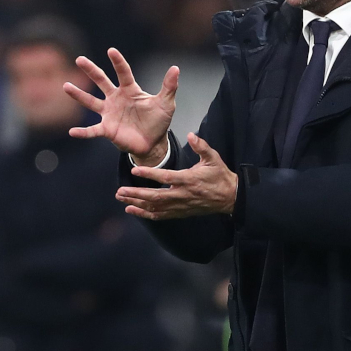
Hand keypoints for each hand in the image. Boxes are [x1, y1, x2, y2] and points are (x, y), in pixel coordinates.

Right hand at [65, 47, 177, 162]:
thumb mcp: (166, 104)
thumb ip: (169, 86)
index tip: (111, 51)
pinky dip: (83, 132)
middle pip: (101, 82)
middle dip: (91, 71)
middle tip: (79, 59)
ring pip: (91, 102)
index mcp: (130, 91)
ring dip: (79, 95)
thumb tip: (175, 68)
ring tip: (66, 86)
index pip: (123, 73)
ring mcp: (109, 114)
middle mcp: (116, 99)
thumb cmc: (158, 121)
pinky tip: (72, 132)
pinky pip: (92, 130)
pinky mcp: (107, 130)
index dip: (118, 62)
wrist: (153, 143)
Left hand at [116, 133, 236, 219]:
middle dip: (136, 194)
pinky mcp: (181, 212)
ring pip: (156, 208)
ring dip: (137, 204)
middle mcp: (182, 195)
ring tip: (122, 199)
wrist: (230, 198)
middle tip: (120, 191)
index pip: (166, 177)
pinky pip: (161, 215)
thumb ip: (201, 146)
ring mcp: (181, 206)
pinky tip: (133, 211)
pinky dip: (146, 214)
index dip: (150, 174)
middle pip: (156, 197)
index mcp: (189, 180)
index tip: (135, 170)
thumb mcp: (213, 158)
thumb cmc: (220, 176)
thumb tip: (191, 135)